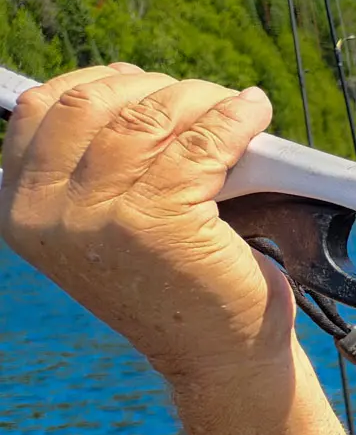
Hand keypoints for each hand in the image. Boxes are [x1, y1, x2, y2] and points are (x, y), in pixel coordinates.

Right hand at [1, 64, 292, 387]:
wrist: (217, 356)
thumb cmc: (175, 283)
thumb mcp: (107, 221)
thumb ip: (95, 163)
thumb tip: (122, 79)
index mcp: (22, 208)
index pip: (44, 109)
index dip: (99, 84)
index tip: (144, 86)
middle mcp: (49, 213)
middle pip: (93, 103)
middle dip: (153, 88)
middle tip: (200, 101)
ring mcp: (100, 218)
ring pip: (148, 118)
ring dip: (198, 99)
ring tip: (233, 108)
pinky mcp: (162, 221)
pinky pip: (201, 142)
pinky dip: (233, 118)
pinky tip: (253, 112)